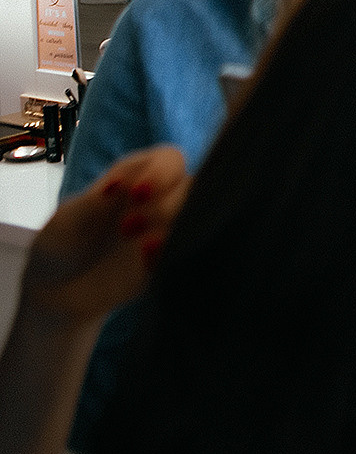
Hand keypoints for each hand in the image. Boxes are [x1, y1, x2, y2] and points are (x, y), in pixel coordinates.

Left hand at [23, 146, 187, 324]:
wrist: (57, 293)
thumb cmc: (60, 246)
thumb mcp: (65, 223)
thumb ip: (91, 205)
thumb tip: (116, 188)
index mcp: (136, 179)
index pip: (170, 160)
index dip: (162, 172)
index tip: (136, 193)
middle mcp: (160, 201)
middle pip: (194, 186)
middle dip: (169, 204)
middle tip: (128, 227)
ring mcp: (169, 231)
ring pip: (200, 217)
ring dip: (176, 228)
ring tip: (142, 247)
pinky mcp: (170, 261)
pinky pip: (191, 253)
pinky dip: (173, 255)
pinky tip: (146, 264)